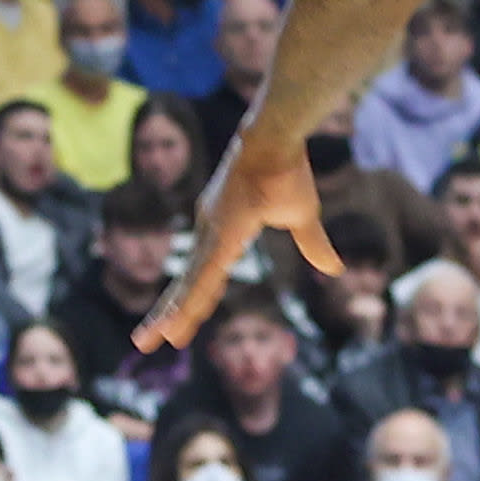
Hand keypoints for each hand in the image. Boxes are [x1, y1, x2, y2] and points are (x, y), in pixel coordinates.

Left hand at [146, 135, 335, 350]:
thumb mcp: (304, 216)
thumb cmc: (288, 169)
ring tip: (145, 342)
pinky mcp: (218, 236)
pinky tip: (171, 324)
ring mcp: (210, 234)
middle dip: (169, 314)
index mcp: (224, 229)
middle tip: (147, 341)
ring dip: (168, 316)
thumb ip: (314, 245)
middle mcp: (209, 232)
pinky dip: (185, 303)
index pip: (205, 274)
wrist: (278, 138)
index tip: (178, 321)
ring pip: (187, 286)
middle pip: (187, 283)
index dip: (193, 298)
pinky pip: (200, 279)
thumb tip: (334, 269)